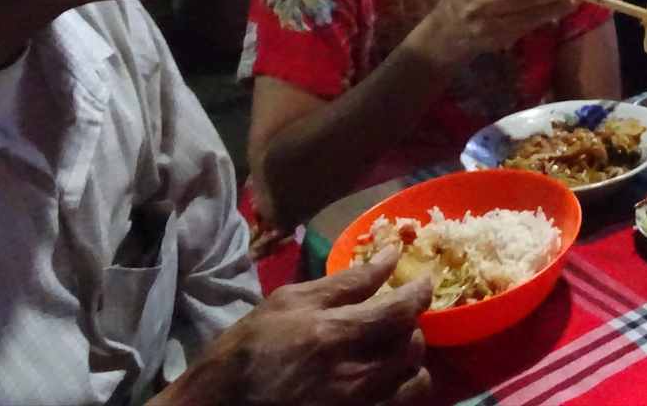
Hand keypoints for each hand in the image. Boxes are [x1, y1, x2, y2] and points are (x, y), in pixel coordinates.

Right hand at [161, 246, 431, 405]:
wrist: (222, 404)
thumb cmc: (250, 346)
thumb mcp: (289, 301)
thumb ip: (346, 281)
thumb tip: (390, 255)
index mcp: (333, 335)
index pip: (400, 310)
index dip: (421, 290)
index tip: (424, 278)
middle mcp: (352, 377)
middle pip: (412, 344)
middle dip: (411, 322)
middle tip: (395, 313)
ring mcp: (357, 405)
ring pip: (416, 379)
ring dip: (411, 357)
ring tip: (391, 346)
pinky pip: (402, 403)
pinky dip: (404, 385)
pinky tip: (384, 374)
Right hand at [405, 0, 580, 71]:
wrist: (442, 36)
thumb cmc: (461, 1)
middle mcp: (479, 5)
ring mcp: (488, 26)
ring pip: (527, 16)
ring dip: (553, 8)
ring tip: (572, 0)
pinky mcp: (496, 41)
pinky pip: (524, 29)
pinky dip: (543, 19)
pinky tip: (556, 13)